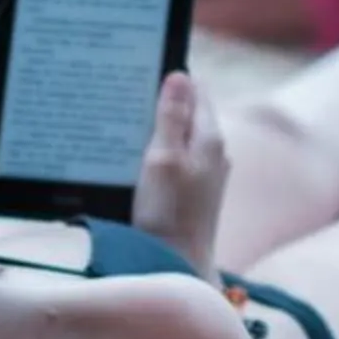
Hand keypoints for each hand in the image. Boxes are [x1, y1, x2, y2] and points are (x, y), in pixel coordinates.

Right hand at [132, 72, 228, 282]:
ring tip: (123, 126)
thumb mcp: (163, 159)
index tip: (141, 72)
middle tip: (124, 98)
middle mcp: (215, 152)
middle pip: (187, 113)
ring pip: (180, 138)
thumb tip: (179, 75)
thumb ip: (171, 117)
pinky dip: (158, 154)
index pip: (196, 90)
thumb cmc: (168, 213)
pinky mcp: (195, 193)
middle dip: (160, 103)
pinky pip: (177, 160)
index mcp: (210, 137)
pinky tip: (135, 161)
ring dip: (156, 130)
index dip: (171, 79)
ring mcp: (207, 174)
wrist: (177, 266)